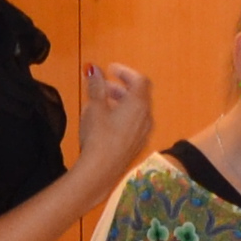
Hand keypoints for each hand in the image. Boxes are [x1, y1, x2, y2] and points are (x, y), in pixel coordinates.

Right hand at [71, 61, 154, 189]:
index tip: (110, 69)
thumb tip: (94, 69)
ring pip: (137, 110)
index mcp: (138, 104)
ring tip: (103, 102)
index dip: (125, 71)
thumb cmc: (98, 135)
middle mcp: (146, 117)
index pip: (139, 79)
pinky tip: (107, 122)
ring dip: (122, 101)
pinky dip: (124, 115)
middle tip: (104, 86)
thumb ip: (96, 85)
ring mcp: (144, 132)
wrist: (102, 171)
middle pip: (139, 95)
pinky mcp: (138, 145)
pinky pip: (135, 123)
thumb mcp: (94, 107)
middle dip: (122, 87)